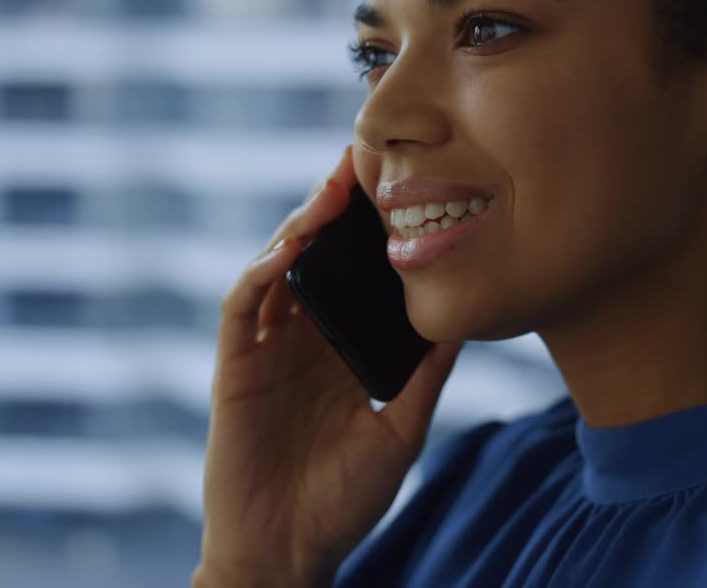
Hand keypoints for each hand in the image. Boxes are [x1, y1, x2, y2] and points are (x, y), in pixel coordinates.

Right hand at [195, 144, 463, 585]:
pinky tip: (290, 247)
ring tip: (335, 188)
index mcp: (342, 346)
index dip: (374, 228)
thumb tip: (471, 318)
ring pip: (279, 268)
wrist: (291, 553)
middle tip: (368, 157)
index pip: (357, 272)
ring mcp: (267, 350)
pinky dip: (263, 273)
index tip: (407, 182)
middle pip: (317, 256)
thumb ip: (428, 373)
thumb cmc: (345, 498)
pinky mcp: (235, 369)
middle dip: (338, 206)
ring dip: (303, 225)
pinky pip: (243, 308)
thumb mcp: (403, 425)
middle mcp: (303, 339)